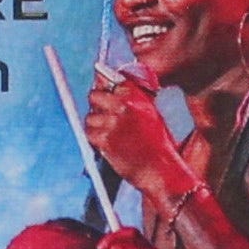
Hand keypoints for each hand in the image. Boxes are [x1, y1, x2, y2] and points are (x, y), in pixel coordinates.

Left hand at [83, 63, 207, 218]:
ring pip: (89, 116)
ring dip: (95, 125)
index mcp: (135, 94)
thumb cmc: (156, 144)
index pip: (107, 78)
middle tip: (103, 116)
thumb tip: (105, 81)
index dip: (104, 89)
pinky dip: (93, 139)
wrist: (160, 170)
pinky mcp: (104, 139)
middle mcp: (123, 104)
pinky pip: (88, 133)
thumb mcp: (149, 113)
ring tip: (109, 134)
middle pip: (93, 95)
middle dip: (96, 105)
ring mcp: (112, 121)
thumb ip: (129, 97)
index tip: (105, 95)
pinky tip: (106, 144)